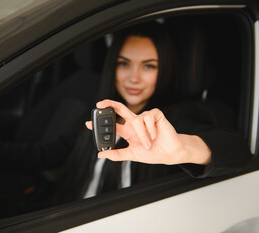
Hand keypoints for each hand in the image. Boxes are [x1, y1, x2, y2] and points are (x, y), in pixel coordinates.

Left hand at [86, 99, 210, 164]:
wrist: (170, 153)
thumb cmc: (152, 153)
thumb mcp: (131, 155)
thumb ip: (117, 154)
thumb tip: (100, 154)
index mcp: (127, 131)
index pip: (112, 123)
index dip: (100, 123)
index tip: (87, 123)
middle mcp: (134, 122)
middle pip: (119, 109)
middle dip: (109, 104)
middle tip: (99, 104)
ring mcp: (144, 118)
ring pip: (136, 120)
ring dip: (142, 135)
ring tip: (148, 144)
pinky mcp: (155, 115)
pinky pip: (148, 118)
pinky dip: (150, 128)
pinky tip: (155, 135)